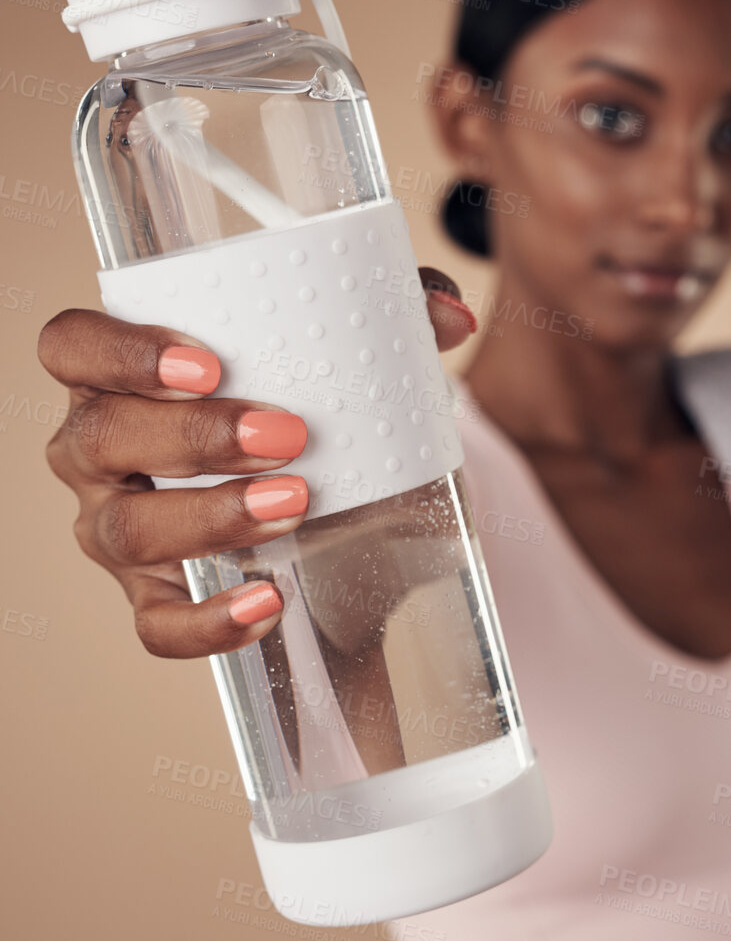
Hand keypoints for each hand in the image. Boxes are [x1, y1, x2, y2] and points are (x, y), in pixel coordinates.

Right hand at [36, 268, 475, 659]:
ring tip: (295, 503)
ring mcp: (118, 529)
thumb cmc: (311, 422)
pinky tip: (267, 601)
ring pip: (127, 529)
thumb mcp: (346, 361)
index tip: (206, 363)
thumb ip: (394, 315)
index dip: (118, 350)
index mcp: (120, 375)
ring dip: (209, 516)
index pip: (71, 345)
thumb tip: (449, 315)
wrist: (342, 537)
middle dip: (194, 436)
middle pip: (103, 437)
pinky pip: (157, 625)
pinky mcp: (154, 599)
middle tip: (286, 435)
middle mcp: (99, 452)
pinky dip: (207, 621)